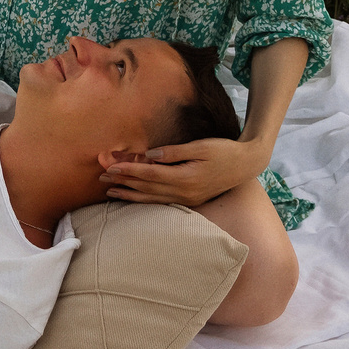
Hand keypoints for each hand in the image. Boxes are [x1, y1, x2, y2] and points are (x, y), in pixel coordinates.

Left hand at [97, 135, 270, 206]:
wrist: (246, 165)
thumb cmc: (224, 151)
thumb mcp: (201, 146)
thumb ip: (174, 152)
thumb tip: (150, 155)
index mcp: (185, 178)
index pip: (149, 174)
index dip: (128, 170)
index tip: (111, 166)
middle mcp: (184, 192)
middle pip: (147, 188)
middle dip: (123, 182)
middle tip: (101, 178)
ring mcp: (187, 199)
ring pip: (151, 199)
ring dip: (130, 195)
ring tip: (110, 192)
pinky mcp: (189, 200)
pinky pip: (161, 202)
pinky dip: (144, 200)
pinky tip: (133, 198)